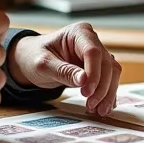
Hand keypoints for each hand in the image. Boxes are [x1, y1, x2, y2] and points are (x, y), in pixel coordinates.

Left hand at [7, 23, 121, 115]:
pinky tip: (103, 107)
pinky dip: (107, 94)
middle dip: (102, 87)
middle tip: (91, 105)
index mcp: (79, 32)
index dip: (93, 74)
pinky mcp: (99, 67)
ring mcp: (97, 54)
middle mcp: (92, 40)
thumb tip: (84, 80)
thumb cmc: (34, 57)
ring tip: (98, 110)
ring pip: (112, 73)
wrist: (31, 60)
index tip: (86, 92)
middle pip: (107, 64)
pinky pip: (110, 80)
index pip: (93, 52)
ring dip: (108, 93)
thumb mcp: (43, 64)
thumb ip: (63, 71)